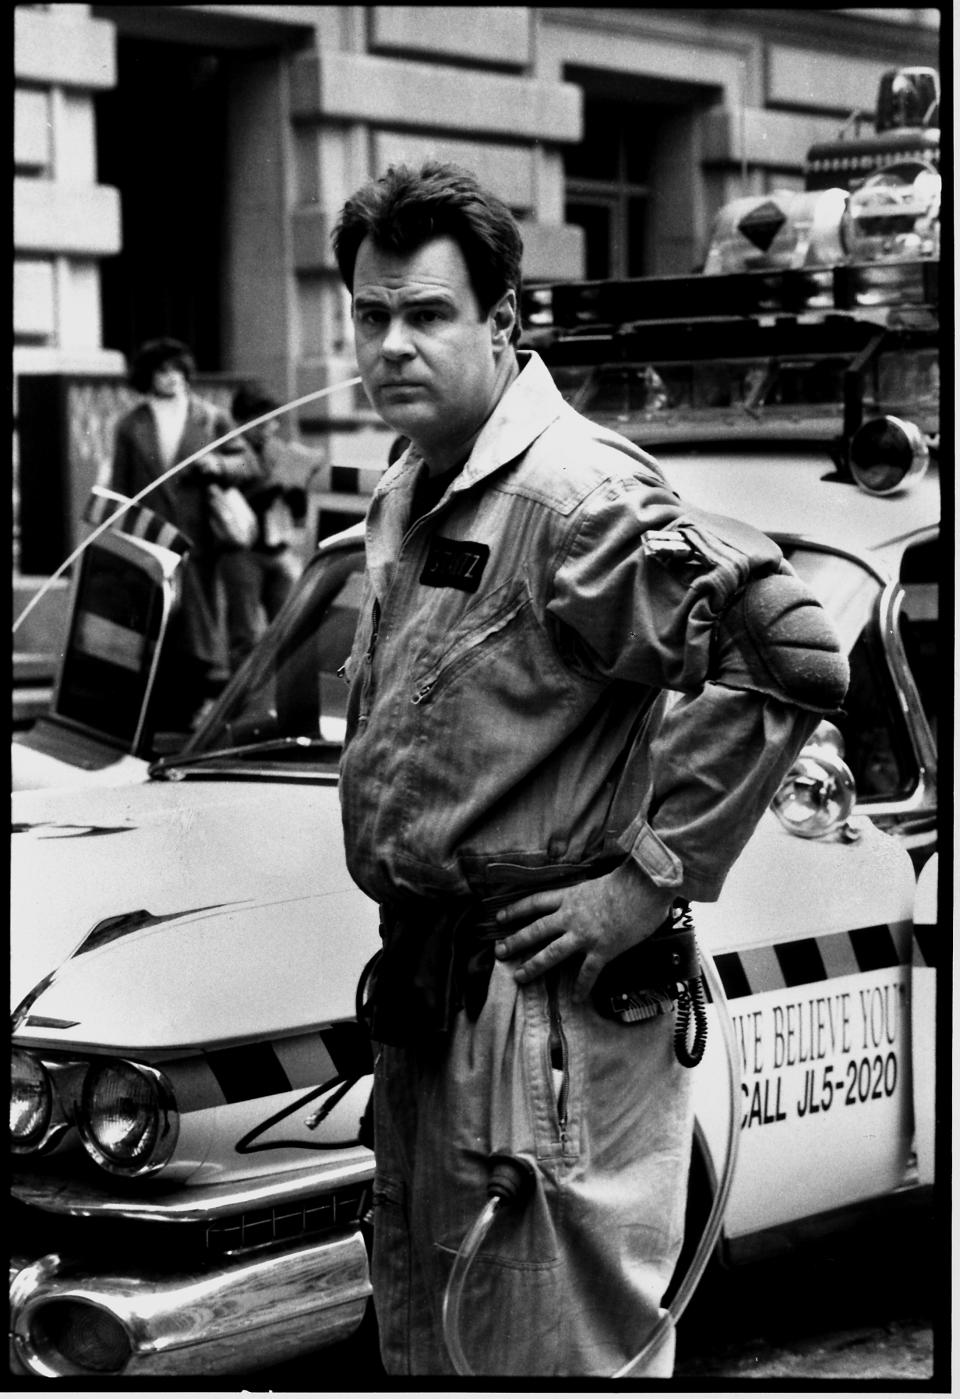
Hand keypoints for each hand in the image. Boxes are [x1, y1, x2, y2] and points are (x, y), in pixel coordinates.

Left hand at [493, 862, 674, 1001]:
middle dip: (515, 941)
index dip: (515, 910)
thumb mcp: (599, 882)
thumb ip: (588, 894)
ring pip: (551, 953)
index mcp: (570, 896)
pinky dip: (581, 988)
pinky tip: (576, 1000)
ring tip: (520, 977)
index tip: (499, 918)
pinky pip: (587, 973)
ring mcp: (585, 935)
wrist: (646, 888)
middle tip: (499, 952)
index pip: (535, 902)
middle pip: (536, 930)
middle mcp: (571, 916)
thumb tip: (588, 900)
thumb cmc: (629, 880)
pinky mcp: (602, 950)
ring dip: (534, 966)